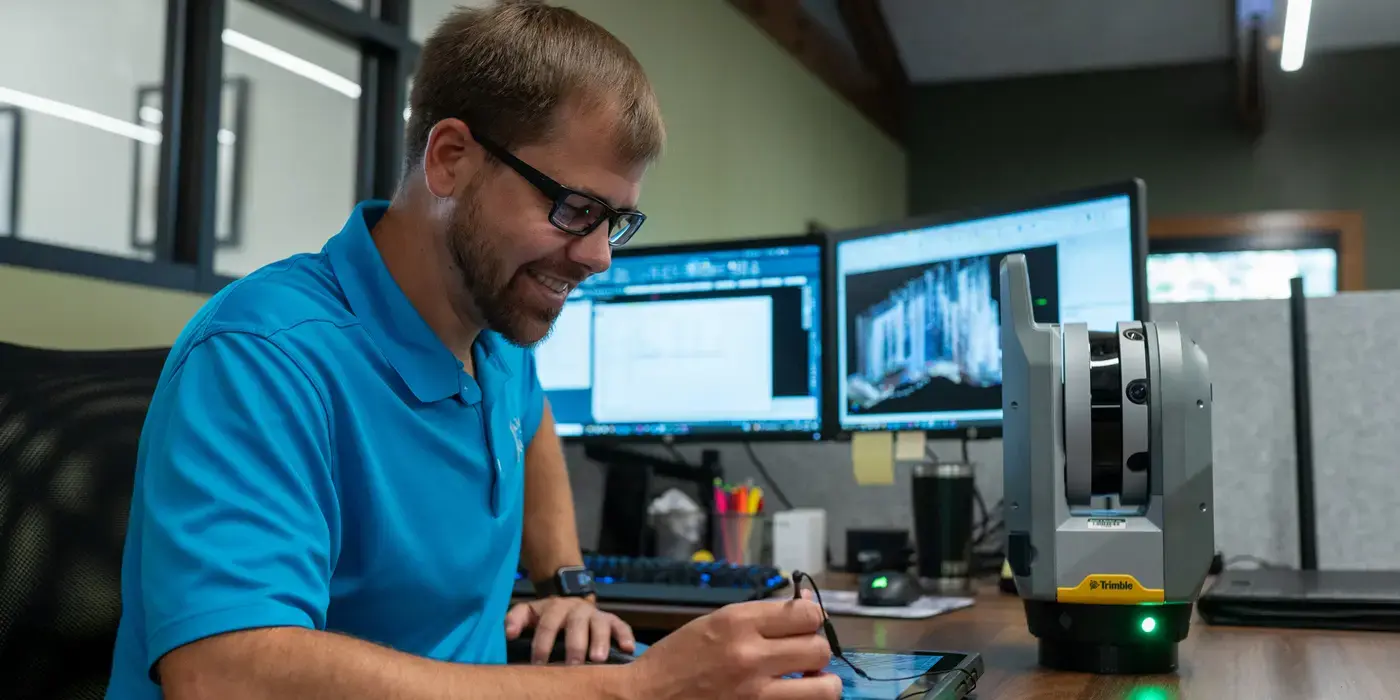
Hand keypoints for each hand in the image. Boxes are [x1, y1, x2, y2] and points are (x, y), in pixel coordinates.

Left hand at [504, 596, 634, 664]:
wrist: (570, 601)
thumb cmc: (548, 616)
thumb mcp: (530, 613)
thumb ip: (516, 619)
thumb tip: (508, 633)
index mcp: (554, 608)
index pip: (547, 625)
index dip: (542, 644)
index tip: (538, 664)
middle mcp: (576, 609)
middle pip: (576, 624)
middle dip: (574, 644)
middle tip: (573, 664)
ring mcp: (595, 614)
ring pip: (599, 625)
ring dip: (600, 642)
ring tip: (599, 659)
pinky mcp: (611, 619)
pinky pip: (621, 625)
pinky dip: (625, 636)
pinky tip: (629, 650)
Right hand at [623, 597, 841, 699]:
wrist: (646, 698)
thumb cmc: (678, 658)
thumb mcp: (714, 622)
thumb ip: (761, 615)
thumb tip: (808, 605)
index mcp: (738, 622)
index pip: (806, 614)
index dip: (812, 618)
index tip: (805, 625)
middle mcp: (750, 655)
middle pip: (819, 648)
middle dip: (815, 651)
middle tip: (802, 655)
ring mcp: (755, 693)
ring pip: (825, 688)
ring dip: (821, 683)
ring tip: (807, 681)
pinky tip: (792, 695)